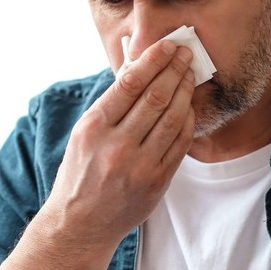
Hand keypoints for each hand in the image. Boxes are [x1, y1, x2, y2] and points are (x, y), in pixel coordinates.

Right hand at [40, 39, 195, 247]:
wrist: (81, 224)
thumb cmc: (80, 173)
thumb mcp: (83, 134)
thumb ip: (111, 106)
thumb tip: (138, 68)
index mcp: (93, 128)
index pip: (129, 84)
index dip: (153, 60)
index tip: (167, 45)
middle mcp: (116, 146)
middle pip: (156, 97)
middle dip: (175, 69)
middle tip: (185, 54)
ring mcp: (139, 166)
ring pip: (173, 118)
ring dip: (185, 91)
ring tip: (189, 75)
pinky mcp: (156, 182)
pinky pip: (180, 143)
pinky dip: (188, 121)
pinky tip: (189, 107)